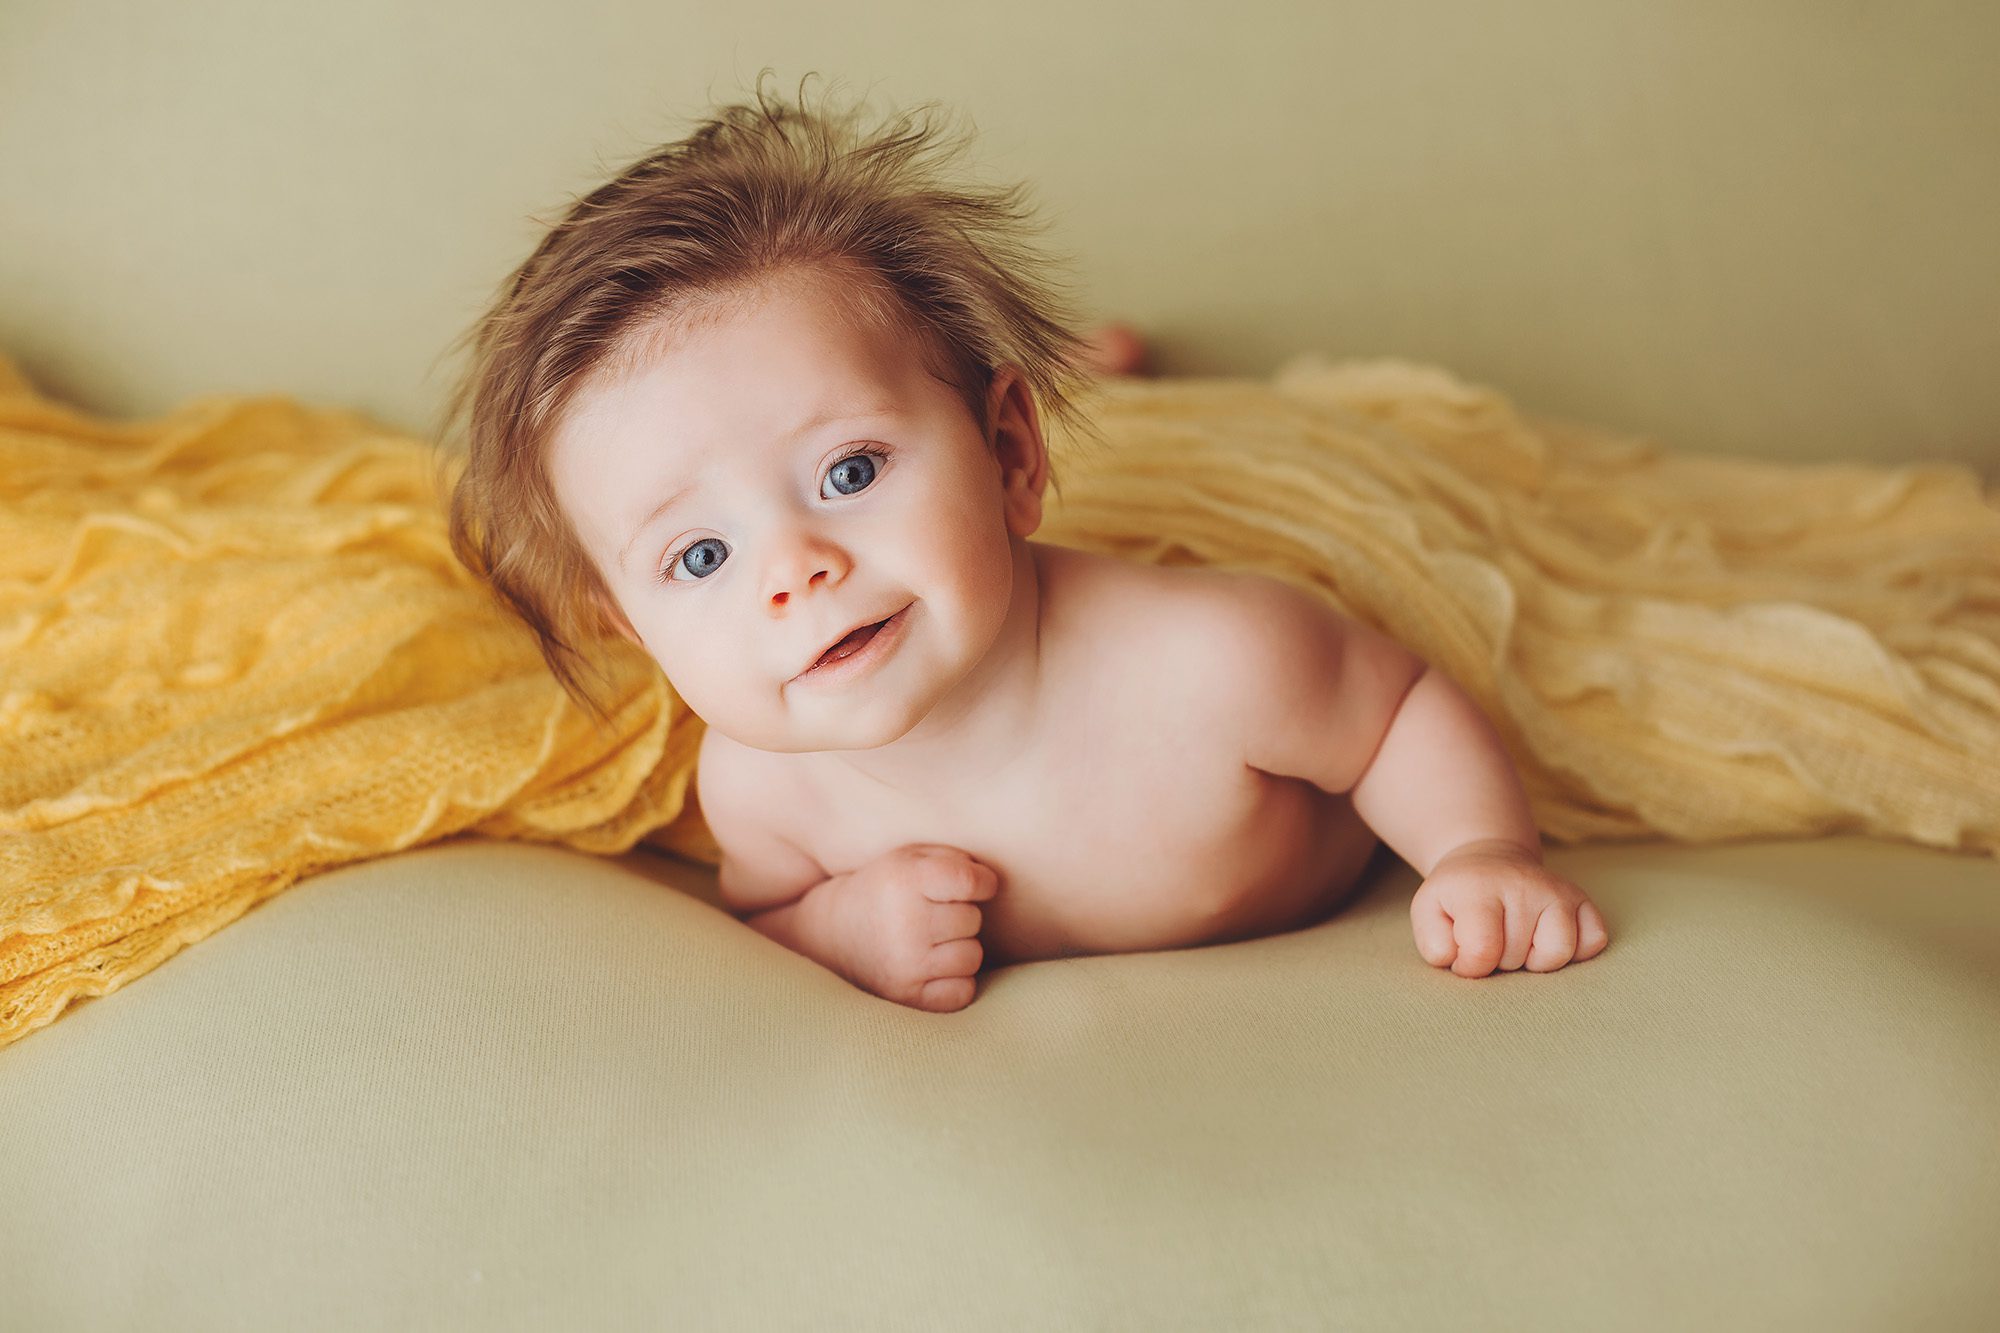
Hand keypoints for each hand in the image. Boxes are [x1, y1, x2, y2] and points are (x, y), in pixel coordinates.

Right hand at [826, 844, 997, 1011]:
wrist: (834, 931)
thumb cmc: (887, 888)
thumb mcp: (910, 857)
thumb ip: (955, 858)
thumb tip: (994, 883)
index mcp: (904, 880)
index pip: (971, 882)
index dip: (983, 883)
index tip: (975, 885)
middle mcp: (904, 923)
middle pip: (973, 920)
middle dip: (962, 914)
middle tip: (936, 913)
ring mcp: (905, 963)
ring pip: (972, 956)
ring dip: (961, 947)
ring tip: (934, 939)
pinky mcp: (906, 995)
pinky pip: (963, 992)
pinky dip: (956, 981)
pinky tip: (935, 966)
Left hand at [1409, 841, 1608, 976]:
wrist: (1488, 862)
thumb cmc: (1457, 898)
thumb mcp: (1428, 913)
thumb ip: (1434, 944)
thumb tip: (1466, 964)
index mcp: (1479, 889)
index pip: (1482, 949)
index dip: (1470, 966)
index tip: (1464, 957)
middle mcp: (1523, 885)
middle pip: (1517, 957)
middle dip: (1499, 961)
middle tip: (1491, 938)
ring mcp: (1557, 890)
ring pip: (1558, 954)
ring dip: (1535, 961)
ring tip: (1518, 941)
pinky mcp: (1582, 899)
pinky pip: (1593, 941)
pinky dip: (1574, 951)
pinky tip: (1547, 938)